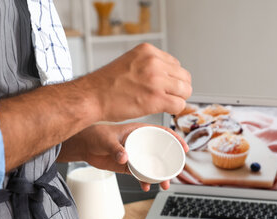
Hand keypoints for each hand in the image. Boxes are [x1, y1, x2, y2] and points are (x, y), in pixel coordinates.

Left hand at [59, 122, 188, 191]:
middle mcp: (140, 143)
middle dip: (170, 163)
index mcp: (139, 131)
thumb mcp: (106, 139)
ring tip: (162, 185)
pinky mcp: (128, 166)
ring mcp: (135, 155)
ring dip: (159, 176)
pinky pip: (140, 174)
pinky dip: (144, 180)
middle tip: (174, 174)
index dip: (175, 139)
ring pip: (152, 165)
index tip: (183, 148)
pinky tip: (145, 186)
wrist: (83, 146)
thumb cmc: (95, 135)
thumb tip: (125, 158)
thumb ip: (115, 148)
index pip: (162, 132)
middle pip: (161, 152)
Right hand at [73, 43, 191, 121]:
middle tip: (166, 97)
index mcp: (147, 51)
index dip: (171, 79)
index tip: (162, 87)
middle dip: (178, 89)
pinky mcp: (156, 98)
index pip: (175, 64)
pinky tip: (163, 110)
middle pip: (184, 77)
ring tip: (163, 104)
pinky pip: (179, 105)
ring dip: (177, 99)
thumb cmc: (105, 85)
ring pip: (185, 90)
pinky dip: (174, 109)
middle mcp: (154, 62)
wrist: (91, 97)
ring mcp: (156, 80)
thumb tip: (167, 75)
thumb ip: (148, 65)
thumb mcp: (129, 62)